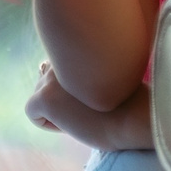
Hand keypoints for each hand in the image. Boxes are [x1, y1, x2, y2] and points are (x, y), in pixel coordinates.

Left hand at [25, 66, 155, 151]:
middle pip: (46, 81)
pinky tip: (72, 124)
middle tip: (90, 109)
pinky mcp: (44, 97)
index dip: (73, 88)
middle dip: (62, 98)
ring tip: (84, 115)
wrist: (138, 117)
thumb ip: (76, 66)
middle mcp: (59, 56)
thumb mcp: (102, 73)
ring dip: (57, 109)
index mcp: (75, 45)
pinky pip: (32, 113)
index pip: (58, 66)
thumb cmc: (128, 100)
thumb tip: (42, 65)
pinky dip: (48, 124)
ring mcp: (51, 76)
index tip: (95, 96)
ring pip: (40, 96)